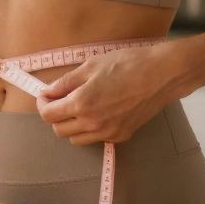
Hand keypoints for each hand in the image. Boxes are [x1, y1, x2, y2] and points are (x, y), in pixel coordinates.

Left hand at [36, 39, 197, 145]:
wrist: (161, 74)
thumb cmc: (127, 64)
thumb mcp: (90, 66)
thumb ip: (65, 82)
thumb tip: (48, 92)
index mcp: (82, 104)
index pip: (48, 115)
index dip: (43, 104)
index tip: (46, 95)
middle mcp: (93, 124)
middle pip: (59, 130)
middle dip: (55, 115)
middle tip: (61, 99)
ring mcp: (108, 133)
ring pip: (76, 139)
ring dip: (71, 125)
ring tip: (80, 106)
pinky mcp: (122, 136)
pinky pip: (96, 139)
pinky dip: (90, 130)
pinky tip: (99, 112)